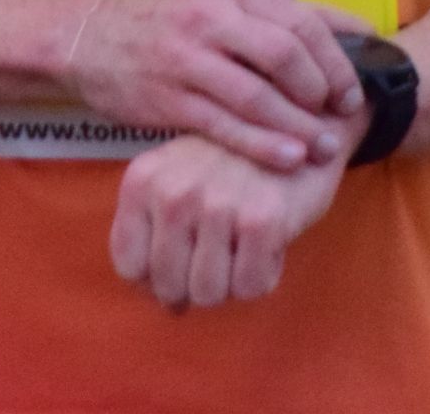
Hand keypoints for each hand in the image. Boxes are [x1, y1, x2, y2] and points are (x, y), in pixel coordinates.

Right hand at [58, 0, 364, 172]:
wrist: (92, 37)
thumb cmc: (172, 18)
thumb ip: (281, 13)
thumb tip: (356, 29)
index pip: (303, 22)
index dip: (336, 62)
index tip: (352, 92)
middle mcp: (212, 15)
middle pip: (287, 56)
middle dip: (323, 93)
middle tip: (341, 120)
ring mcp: (187, 57)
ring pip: (258, 96)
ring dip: (299, 127)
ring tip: (324, 148)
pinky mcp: (168, 96)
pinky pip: (225, 125)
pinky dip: (262, 144)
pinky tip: (287, 158)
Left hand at [108, 111, 359, 310]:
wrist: (300, 123)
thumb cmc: (234, 162)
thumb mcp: (177, 178)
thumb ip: (157, 231)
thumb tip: (168, 306)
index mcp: (143, 180)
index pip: (129, 266)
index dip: (157, 277)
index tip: (184, 262)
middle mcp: (174, 192)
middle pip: (169, 286)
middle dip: (196, 285)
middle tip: (221, 256)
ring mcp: (218, 205)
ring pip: (209, 293)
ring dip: (231, 283)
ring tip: (244, 247)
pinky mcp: (262, 219)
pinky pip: (250, 287)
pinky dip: (263, 276)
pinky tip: (269, 243)